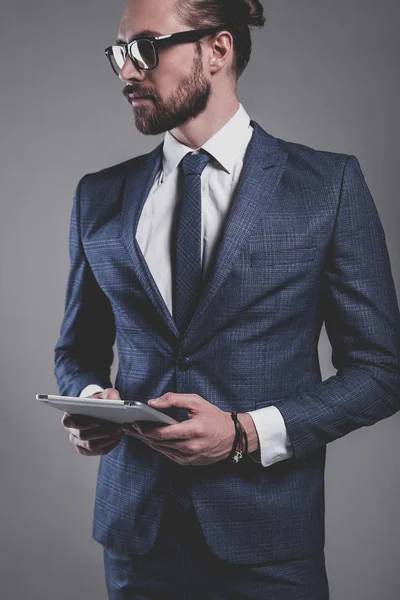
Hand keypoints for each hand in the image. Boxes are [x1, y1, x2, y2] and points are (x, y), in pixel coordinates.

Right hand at [61, 388, 123, 456]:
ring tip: (120, 432)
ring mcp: (78, 442)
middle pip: (83, 436)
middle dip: (102, 432)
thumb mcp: (103, 394)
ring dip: (108, 439)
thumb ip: (108, 395)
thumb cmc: (98, 402)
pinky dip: (110, 445)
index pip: (68, 422)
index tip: (97, 422)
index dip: (81, 424)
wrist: (99, 411)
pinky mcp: (87, 450)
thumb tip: (114, 400)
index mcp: (69, 416)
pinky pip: (99, 451)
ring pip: (92, 446)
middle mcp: (71, 431)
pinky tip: (118, 438)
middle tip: (118, 427)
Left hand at [121, 392, 257, 466]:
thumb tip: (153, 402)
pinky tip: (150, 439)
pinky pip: (168, 455)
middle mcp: (191, 447)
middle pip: (159, 443)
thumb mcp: (196, 402)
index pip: (163, 433)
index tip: (134, 422)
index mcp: (193, 430)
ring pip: (161, 450)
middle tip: (128, 427)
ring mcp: (189, 457)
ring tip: (135, 432)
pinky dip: (158, 447)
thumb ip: (173, 399)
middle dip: (141, 435)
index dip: (146, 429)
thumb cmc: (214, 417)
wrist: (233, 437)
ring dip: (147, 442)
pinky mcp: (189, 462)